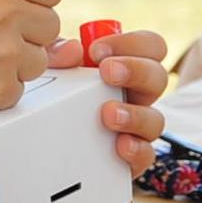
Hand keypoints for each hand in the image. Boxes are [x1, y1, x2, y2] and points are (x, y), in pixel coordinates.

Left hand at [49, 28, 168, 171]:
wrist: (43, 145)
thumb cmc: (55, 99)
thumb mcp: (53, 71)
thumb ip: (57, 53)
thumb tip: (72, 49)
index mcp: (125, 70)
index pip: (150, 47)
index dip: (132, 43)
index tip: (97, 51)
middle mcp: (136, 97)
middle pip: (158, 77)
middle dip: (136, 70)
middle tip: (106, 72)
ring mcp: (137, 129)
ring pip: (156, 119)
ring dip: (135, 114)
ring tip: (108, 113)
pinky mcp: (130, 159)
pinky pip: (146, 156)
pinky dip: (136, 150)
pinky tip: (119, 145)